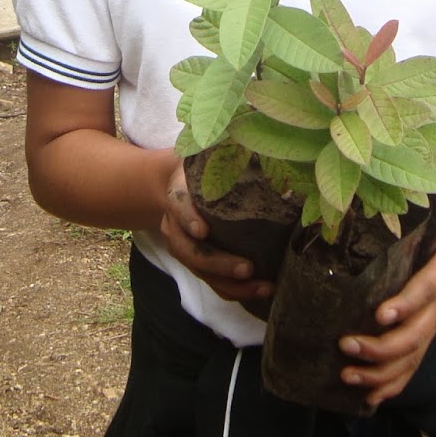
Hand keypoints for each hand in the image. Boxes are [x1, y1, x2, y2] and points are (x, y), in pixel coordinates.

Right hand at [157, 161, 273, 304]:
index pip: (179, 205)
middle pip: (188, 249)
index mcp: (177, 193)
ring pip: (199, 271)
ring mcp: (182, 245)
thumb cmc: (199, 166)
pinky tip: (261, 291)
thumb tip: (262, 145)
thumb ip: (223, 151)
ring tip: (263, 287)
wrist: (172, 182)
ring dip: (230, 283)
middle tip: (247, 267)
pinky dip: (234, 290)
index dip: (188, 218)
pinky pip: (211, 281)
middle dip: (217, 262)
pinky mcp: (195, 261)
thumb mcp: (205, 153)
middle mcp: (174, 223)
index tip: (203, 230)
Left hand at [336, 161, 435, 406]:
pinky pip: (414, 364)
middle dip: (381, 346)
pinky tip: (366, 398)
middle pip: (415, 334)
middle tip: (347, 346)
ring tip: (347, 377)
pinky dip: (392, 384)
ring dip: (381, 373)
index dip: (406, 303)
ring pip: (413, 357)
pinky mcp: (434, 330)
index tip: (381, 314)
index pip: (426, 291)